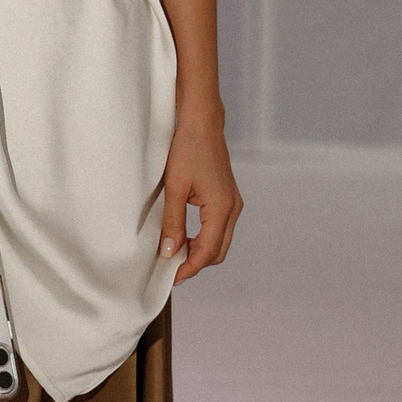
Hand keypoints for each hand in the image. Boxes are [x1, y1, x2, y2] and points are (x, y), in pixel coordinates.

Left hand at [160, 109, 242, 281]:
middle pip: (218, 251)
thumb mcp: (174, 187)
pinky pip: (220, 228)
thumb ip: (173, 222)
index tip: (171, 277)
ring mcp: (233, 203)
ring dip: (200, 251)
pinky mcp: (228, 198)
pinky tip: (186, 237)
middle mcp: (233, 208)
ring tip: (175, 253)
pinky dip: (204, 239)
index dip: (189, 268)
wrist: (201, 124)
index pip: (207, 251)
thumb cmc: (188, 149)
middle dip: (196, 264)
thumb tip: (169, 251)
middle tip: (171, 268)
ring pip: (220, 241)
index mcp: (221, 207)